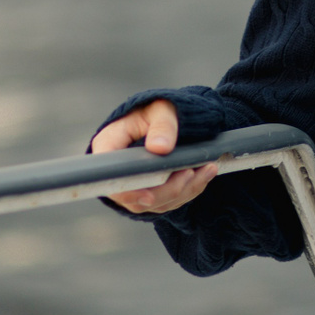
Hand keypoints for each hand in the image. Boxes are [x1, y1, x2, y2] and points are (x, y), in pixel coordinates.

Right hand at [90, 99, 219, 213]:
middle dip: (166, 190)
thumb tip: (160, 148)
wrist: (167, 118)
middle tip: (190, 173)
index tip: (149, 196)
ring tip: (206, 170)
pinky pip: (168, 202)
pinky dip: (189, 191)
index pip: (108, 176)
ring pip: (154, 203)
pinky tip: (205, 174)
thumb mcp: (161, 110)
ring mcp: (133, 184)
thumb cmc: (158, 111)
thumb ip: (162, 126)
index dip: (127, 191)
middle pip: (134, 197)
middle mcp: (116, 170)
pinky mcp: (150, 192)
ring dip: (183, 191)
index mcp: (109, 145)